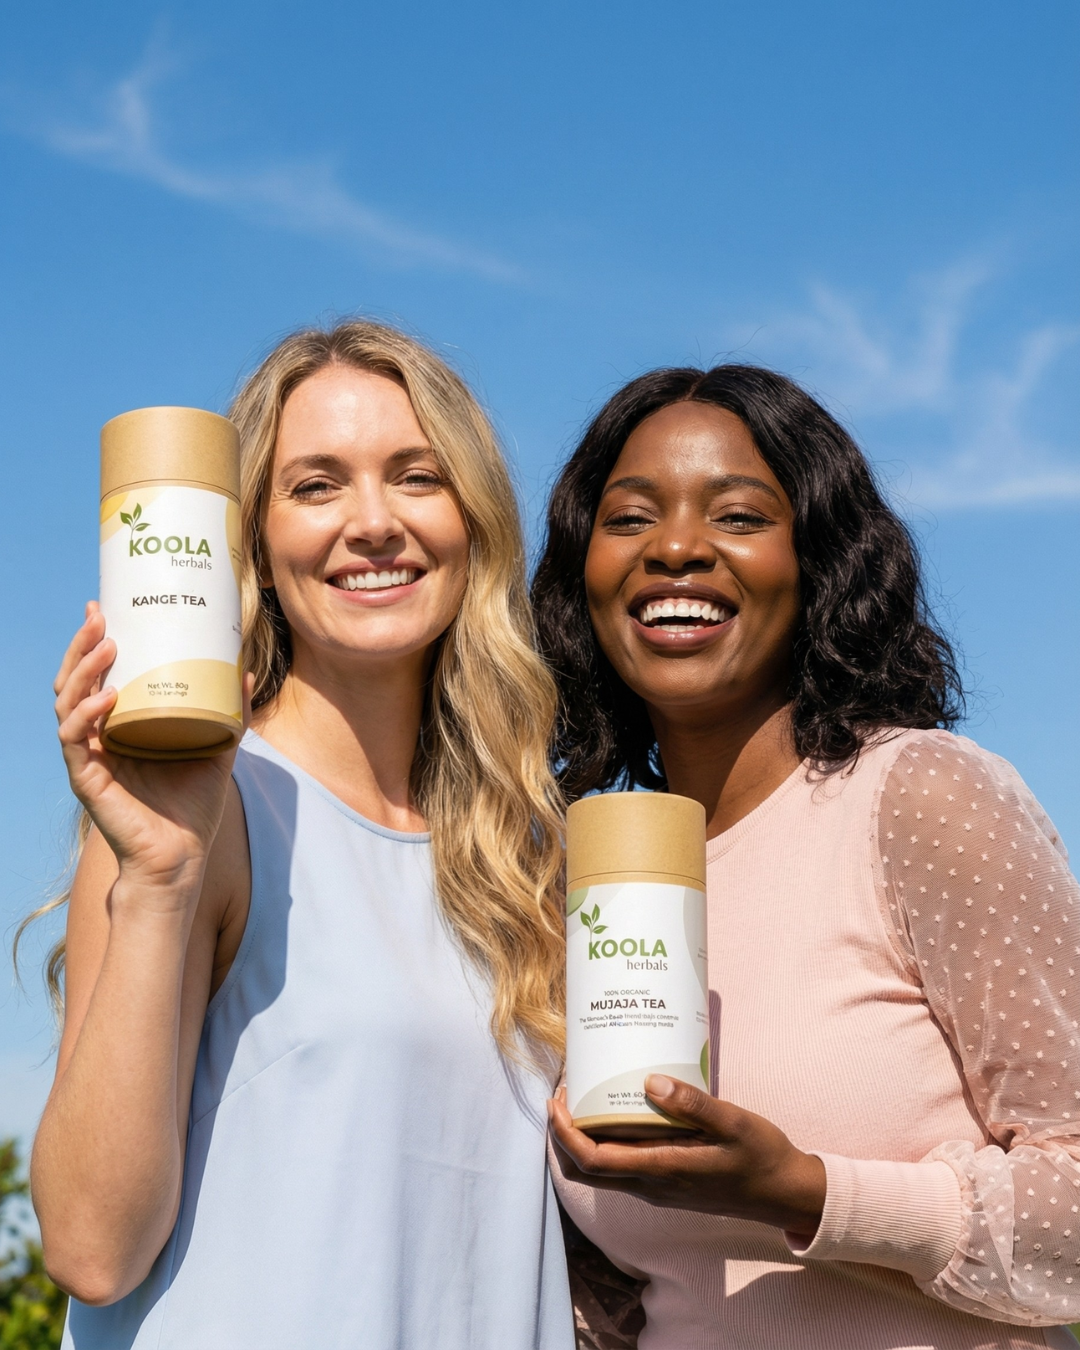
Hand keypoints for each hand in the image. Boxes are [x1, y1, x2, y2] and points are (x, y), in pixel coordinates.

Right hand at [54, 602, 250, 900]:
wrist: (182, 858)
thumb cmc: (191, 807)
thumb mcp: (216, 748)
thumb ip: (230, 713)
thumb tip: (246, 670)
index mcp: (118, 726)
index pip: (94, 675)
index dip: (92, 642)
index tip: (103, 607)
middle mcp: (96, 738)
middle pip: (73, 682)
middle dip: (81, 646)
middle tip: (98, 615)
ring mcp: (88, 758)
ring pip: (67, 704)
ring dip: (83, 671)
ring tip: (107, 646)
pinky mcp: (88, 780)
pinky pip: (76, 741)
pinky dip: (87, 715)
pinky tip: (108, 696)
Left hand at [549, 1075, 825, 1239]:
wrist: (783, 1194)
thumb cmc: (760, 1156)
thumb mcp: (733, 1122)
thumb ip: (693, 1104)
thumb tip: (649, 1082)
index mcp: (663, 1170)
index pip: (593, 1160)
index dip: (564, 1134)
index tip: (555, 1101)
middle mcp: (652, 1186)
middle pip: (586, 1171)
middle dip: (562, 1135)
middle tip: (562, 1093)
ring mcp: (658, 1189)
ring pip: (601, 1172)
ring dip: (580, 1139)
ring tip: (582, 1096)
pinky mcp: (666, 1184)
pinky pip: (621, 1167)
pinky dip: (603, 1143)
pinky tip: (617, 1112)